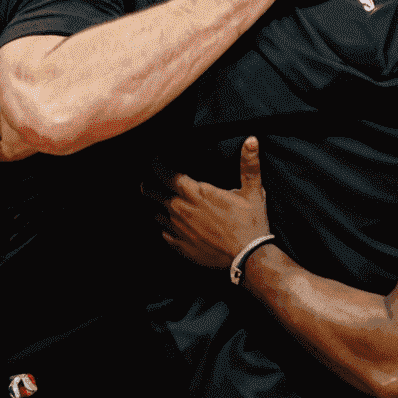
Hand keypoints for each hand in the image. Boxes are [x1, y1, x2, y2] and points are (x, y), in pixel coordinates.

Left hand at [155, 136, 269, 269]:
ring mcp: (181, 230)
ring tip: (155, 203)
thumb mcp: (253, 191)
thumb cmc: (250, 223)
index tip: (154, 160)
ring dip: (156, 207)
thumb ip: (249, 165)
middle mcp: (184, 211)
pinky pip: (165, 235)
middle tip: (145, 182)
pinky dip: (164, 228)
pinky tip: (166, 226)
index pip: (170, 176)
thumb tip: (251, 140)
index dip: (159, 166)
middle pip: (157, 195)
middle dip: (150, 186)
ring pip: (159, 215)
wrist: (248, 257)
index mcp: (199, 194)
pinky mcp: (182, 247)